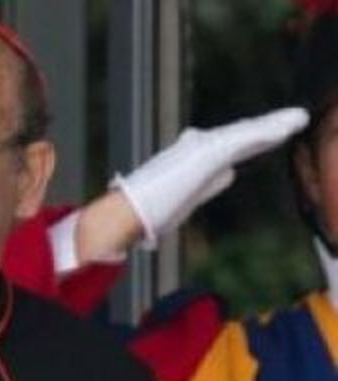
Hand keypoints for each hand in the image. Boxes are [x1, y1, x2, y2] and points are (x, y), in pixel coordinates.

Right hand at [112, 106, 309, 247]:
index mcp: (182, 163)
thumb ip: (189, 199)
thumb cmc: (139, 218)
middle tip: (285, 124)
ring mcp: (198, 151)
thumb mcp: (170, 209)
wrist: (125, 214)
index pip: (218, 151)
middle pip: (233, 139)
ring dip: (272, 127)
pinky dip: (266, 133)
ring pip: (242, 135)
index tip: (260, 136)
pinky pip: (243, 139)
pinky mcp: (205, 154)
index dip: (240, 143)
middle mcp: (191, 152)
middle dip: (260, 131)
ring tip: (295, 121)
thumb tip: (203, 197)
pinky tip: (285, 129)